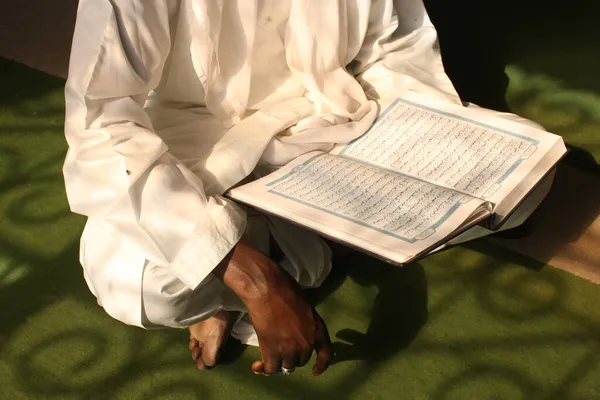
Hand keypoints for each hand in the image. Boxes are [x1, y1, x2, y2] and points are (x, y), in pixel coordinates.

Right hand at [213, 240, 332, 375]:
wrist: (267, 290)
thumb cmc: (285, 290)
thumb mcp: (305, 307)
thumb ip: (305, 324)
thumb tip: (298, 332)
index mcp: (318, 329)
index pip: (326, 354)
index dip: (322, 365)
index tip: (315, 371)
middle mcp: (307, 343)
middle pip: (301, 360)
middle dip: (291, 357)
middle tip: (279, 349)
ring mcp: (290, 349)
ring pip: (286, 367)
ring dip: (277, 362)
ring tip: (266, 356)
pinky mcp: (273, 352)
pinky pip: (271, 369)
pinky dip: (263, 369)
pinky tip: (256, 365)